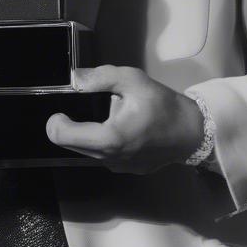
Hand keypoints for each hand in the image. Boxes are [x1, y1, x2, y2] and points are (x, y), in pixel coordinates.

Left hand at [45, 66, 203, 174]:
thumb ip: (100, 77)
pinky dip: (100, 141)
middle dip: (72, 125)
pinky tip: (118, 125)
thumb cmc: (162, 104)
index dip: (55, 122)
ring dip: (87, 133)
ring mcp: (118, 167)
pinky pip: (101, 155)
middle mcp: (109, 158)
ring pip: (86, 151)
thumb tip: (73, 79)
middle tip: (89, 104)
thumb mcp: (132, 79)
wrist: (191, 131)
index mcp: (109, 138)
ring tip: (109, 113)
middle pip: (71, 145)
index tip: (60, 109)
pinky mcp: (125, 170)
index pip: (62, 137)